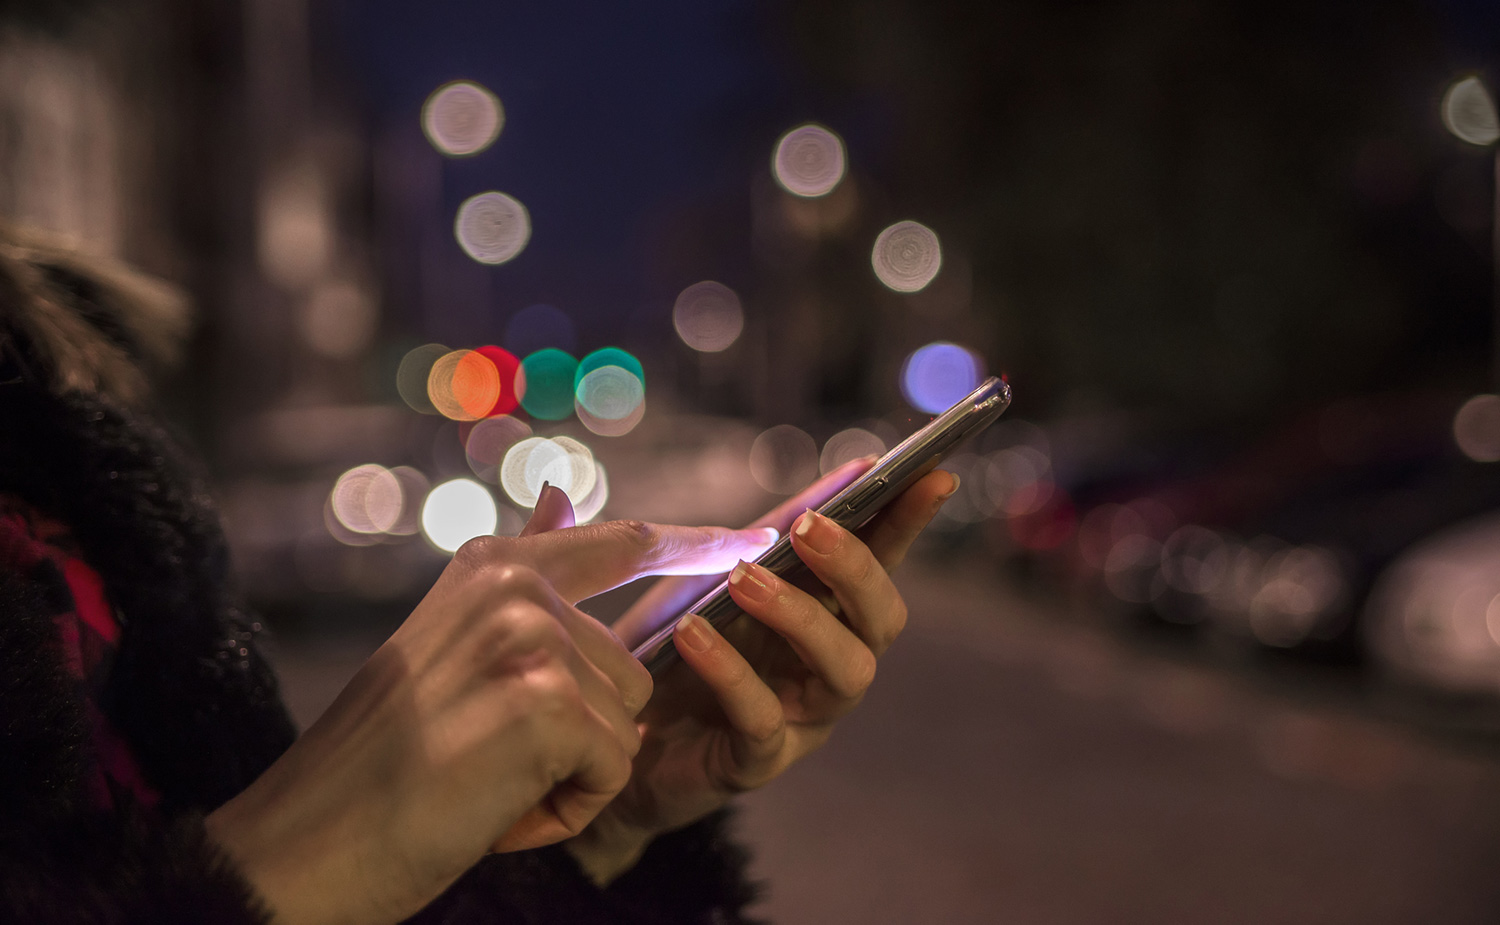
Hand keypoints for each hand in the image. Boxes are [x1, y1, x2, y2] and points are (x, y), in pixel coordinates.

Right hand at [205, 511, 776, 924]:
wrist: (308, 841)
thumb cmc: (382, 759)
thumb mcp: (451, 642)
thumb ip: (521, 571)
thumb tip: (563, 493)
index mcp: (492, 568)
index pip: (620, 542)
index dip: (694, 543)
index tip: (753, 539)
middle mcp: (515, 588)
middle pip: (628, 668)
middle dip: (579, 734)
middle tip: (486, 760)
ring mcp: (530, 638)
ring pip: (624, 721)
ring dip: (571, 772)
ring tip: (487, 782)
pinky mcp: (546, 702)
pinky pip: (613, 767)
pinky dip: (567, 807)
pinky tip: (498, 810)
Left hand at [566, 462, 959, 882]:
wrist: (608, 734)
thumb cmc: (676, 645)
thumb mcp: (713, 575)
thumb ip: (771, 533)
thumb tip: (846, 472)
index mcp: (828, 615)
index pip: (884, 561)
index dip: (911, 521)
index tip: (932, 474)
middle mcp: (831, 668)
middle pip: (882, 621)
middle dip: (856, 568)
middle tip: (808, 528)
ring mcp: (803, 719)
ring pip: (846, 670)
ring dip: (802, 616)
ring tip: (745, 580)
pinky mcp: (755, 762)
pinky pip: (763, 718)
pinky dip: (731, 670)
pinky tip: (693, 632)